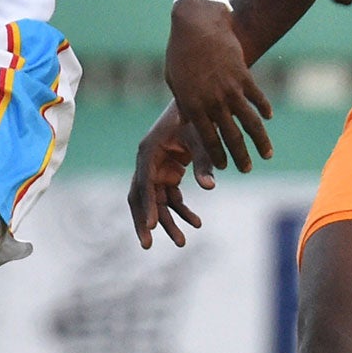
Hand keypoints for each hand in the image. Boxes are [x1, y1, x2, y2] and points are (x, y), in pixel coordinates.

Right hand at [128, 104, 220, 248]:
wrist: (198, 107)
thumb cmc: (197, 119)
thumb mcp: (202, 140)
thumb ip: (204, 163)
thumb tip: (210, 187)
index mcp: (148, 151)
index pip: (144, 183)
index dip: (147, 206)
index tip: (151, 227)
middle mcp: (147, 162)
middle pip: (141, 197)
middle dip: (145, 221)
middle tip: (148, 245)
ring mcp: (156, 170)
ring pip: (156, 202)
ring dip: (166, 221)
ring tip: (181, 241)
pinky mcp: (168, 175)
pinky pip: (170, 198)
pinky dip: (181, 211)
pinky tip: (196, 222)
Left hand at [164, 0, 273, 172]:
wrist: (197, 24)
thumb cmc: (180, 52)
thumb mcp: (175, 81)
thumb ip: (185, 104)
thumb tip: (189, 123)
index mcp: (193, 105)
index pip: (208, 138)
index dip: (217, 155)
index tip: (224, 166)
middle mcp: (213, 101)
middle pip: (231, 136)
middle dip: (240, 157)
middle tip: (247, 170)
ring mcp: (231, 88)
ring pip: (250, 122)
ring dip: (260, 141)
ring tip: (266, 155)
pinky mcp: (244, 75)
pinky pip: (257, 97)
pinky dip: (264, 108)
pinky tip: (268, 117)